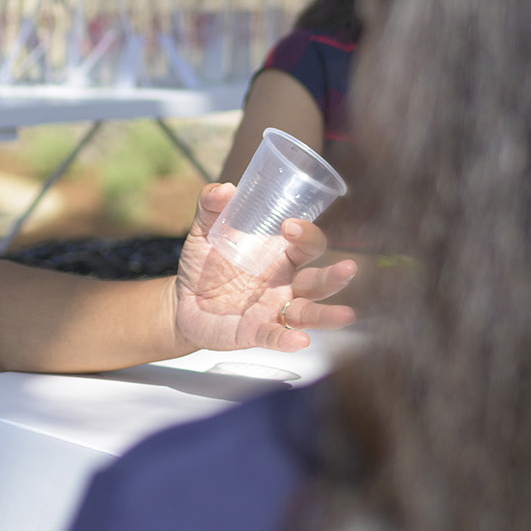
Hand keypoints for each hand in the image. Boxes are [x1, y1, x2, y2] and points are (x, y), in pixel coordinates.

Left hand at [170, 185, 357, 353]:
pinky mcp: (256, 332)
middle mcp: (285, 284)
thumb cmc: (204, 266)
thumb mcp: (205, 232)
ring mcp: (274, 310)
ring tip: (347, 315)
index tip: (291, 226)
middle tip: (350, 267)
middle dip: (335, 275)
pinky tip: (300, 341)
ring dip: (328, 314)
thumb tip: (225, 189)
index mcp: (280, 257)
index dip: (306, 235)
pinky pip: (276, 336)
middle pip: (319, 280)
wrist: (181, 302)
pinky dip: (287, 340)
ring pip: (308, 312)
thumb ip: (211, 206)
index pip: (307, 245)